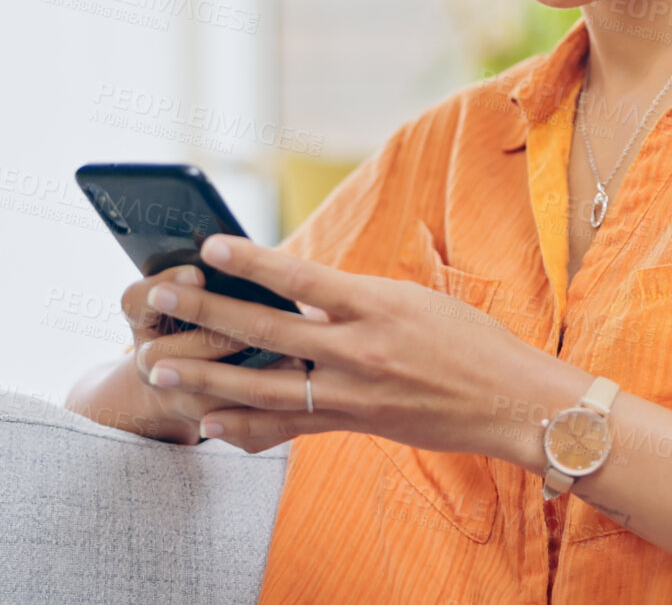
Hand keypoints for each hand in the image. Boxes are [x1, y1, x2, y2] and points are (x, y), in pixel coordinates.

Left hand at [137, 235, 578, 456]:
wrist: (513, 400)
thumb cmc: (471, 340)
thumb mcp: (415, 301)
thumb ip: (356, 299)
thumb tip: (301, 292)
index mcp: (377, 304)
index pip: (301, 277)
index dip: (251, 260)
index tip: (210, 244)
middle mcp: (360, 348)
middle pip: (265, 329)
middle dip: (206, 314)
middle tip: (159, 297)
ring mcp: (354, 391)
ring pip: (262, 385)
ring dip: (205, 377)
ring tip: (158, 368)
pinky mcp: (356, 424)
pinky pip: (289, 426)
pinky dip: (246, 426)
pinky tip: (210, 424)